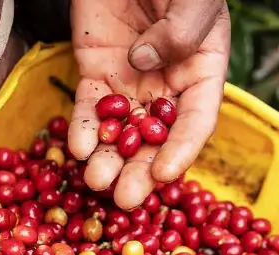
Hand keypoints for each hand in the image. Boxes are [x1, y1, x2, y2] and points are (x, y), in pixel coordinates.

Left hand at [69, 0, 229, 208]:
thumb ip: (180, 30)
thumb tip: (145, 63)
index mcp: (201, 73)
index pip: (196, 122)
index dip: (182, 151)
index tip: (165, 174)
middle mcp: (168, 87)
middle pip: (156, 140)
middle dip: (140, 172)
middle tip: (125, 199)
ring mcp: (131, 84)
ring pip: (121, 133)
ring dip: (109, 161)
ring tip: (96, 182)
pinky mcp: (96, 73)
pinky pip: (90, 109)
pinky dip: (84, 130)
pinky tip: (77, 149)